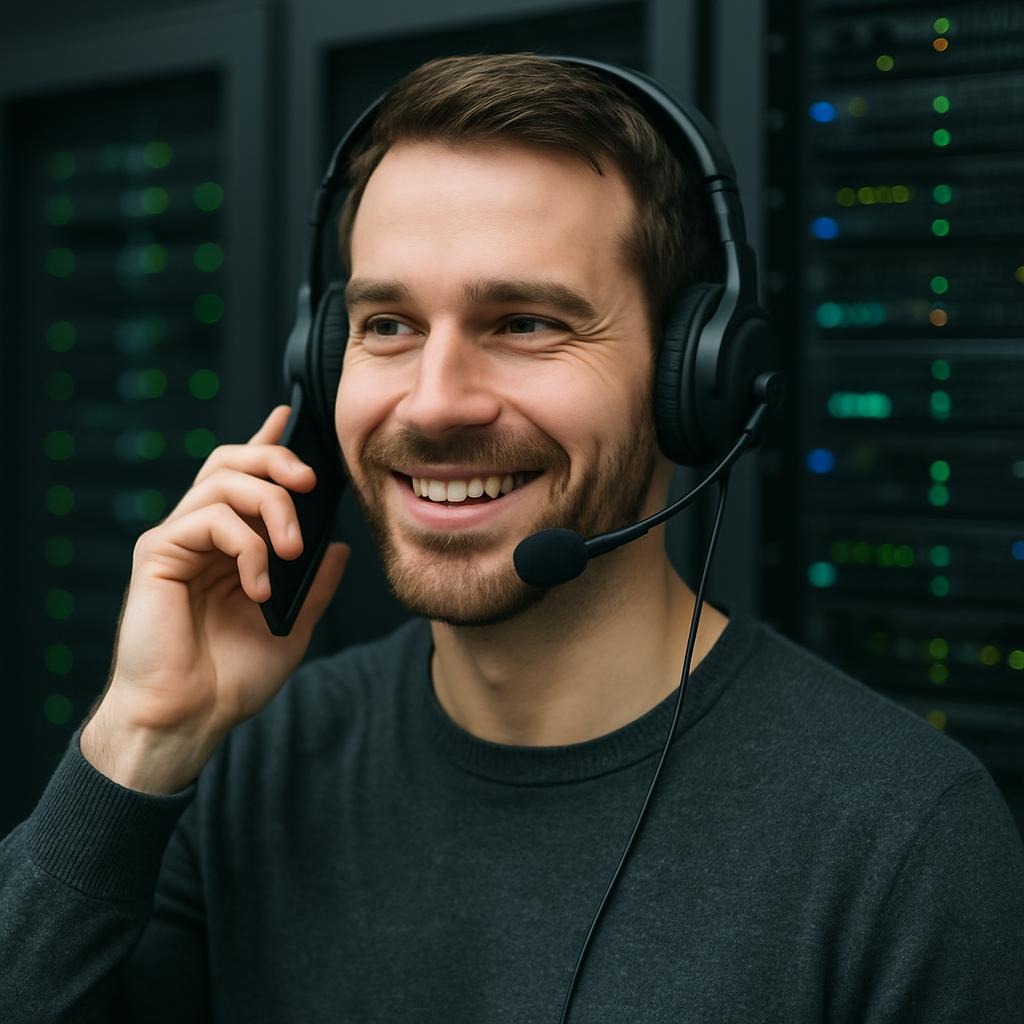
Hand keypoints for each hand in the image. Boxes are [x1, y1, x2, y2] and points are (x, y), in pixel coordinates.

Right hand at [81, 405, 348, 791]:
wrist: (190, 717)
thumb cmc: (231, 677)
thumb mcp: (292, 626)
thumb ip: (314, 584)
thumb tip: (341, 546)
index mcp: (230, 546)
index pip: (247, 479)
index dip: (267, 444)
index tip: (290, 415)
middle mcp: (201, 534)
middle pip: (232, 462)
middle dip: (277, 459)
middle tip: (310, 483)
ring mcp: (177, 540)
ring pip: (223, 480)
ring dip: (271, 506)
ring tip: (292, 550)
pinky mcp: (157, 553)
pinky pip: (208, 519)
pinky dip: (247, 546)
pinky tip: (258, 586)